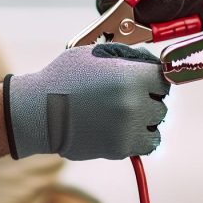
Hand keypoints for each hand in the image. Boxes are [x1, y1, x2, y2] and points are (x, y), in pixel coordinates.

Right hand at [7, 44, 169, 160]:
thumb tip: (151, 61)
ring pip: (156, 125)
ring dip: (145, 120)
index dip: (154, 79)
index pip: (164, 78)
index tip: (145, 82)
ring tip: (123, 115)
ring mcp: (128, 128)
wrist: (38, 112)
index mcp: (130, 76)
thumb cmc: (63, 78)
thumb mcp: (93, 53)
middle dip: (147, 100)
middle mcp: (133, 103)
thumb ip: (126, 55)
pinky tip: (124, 129)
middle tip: (126, 98)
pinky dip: (140, 138)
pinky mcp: (120, 149)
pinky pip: (147, 144)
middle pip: (161, 103)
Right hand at [97, 0, 202, 26]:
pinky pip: (186, 25)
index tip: (149, 11)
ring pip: (165, 25)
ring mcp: (159, 1)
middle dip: (165, 13)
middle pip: (139, 22)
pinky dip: (199, 17)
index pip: (110, 7)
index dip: (124, 16)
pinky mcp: (180, 7)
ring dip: (186, 12)